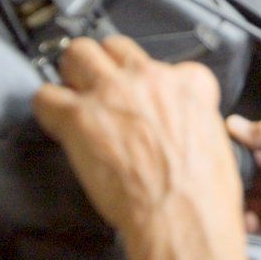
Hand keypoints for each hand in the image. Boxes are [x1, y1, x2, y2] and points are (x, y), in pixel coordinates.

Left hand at [34, 36, 246, 259]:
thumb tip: (178, 123)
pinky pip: (47, 96)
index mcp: (189, 84)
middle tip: (101, 82)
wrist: (182, 213)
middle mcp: (150, 79)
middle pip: (116, 46)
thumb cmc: (201, 189)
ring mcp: (112, 93)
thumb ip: (192, 116)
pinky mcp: (79, 116)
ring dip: (73, 71)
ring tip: (72, 89)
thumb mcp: (214, 137)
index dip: (156, 82)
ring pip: (78, 54)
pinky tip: (56, 121)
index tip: (149, 95)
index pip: (171, 64)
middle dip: (106, 62)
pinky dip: (48, 107)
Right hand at [226, 116, 260, 256]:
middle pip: (240, 175)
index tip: (212, 149)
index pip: (247, 146)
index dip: (230, 148)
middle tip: (214, 177)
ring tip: (224, 199)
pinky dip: (242, 223)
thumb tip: (236, 123)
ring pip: (241, 201)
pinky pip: (251, 226)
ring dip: (230, 201)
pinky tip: (244, 217)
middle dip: (226, 176)